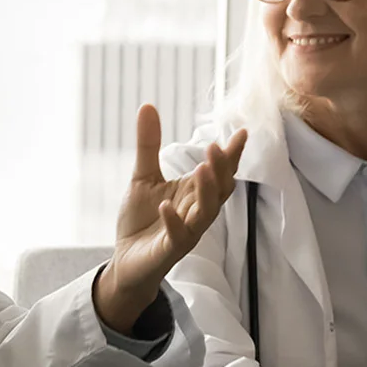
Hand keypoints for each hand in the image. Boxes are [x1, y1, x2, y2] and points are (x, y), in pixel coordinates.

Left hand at [94, 105, 245, 332]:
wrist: (125, 260)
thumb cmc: (140, 220)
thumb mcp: (143, 176)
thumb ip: (148, 144)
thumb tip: (148, 105)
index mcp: (194, 193)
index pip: (219, 172)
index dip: (231, 154)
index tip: (241, 132)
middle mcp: (196, 212)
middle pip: (219, 190)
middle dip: (221, 169)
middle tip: (216, 148)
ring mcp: (186, 232)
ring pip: (205, 213)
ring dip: (206, 192)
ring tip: (201, 169)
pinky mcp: (169, 250)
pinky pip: (178, 236)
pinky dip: (173, 221)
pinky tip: (166, 205)